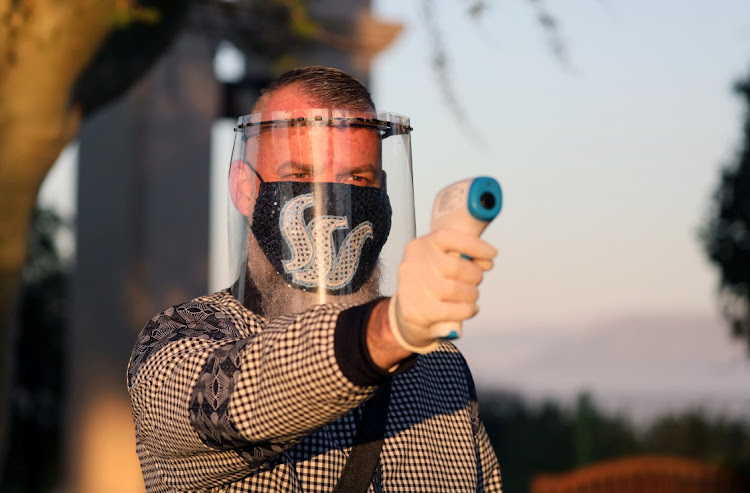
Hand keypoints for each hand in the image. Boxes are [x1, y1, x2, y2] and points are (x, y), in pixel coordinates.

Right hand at [388, 228, 496, 352]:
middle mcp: (414, 264)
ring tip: (469, 297)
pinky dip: (468, 310)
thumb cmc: (429, 284)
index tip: (492, 254)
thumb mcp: (440, 263)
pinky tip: (469, 308)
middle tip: (474, 282)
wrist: (406, 314)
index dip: (475, 245)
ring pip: (458, 290)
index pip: (450, 238)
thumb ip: (462, 257)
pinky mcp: (418, 311)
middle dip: (475, 276)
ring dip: (472, 295)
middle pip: (458, 267)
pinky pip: (455, 310)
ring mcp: (414, 288)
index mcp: (420, 246)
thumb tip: (487, 262)